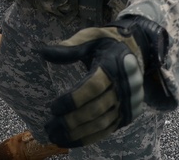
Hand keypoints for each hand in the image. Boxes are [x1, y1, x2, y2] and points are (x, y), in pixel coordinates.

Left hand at [39, 26, 144, 147]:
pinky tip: (72, 141)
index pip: (93, 87)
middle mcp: (125, 86)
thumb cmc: (106, 43)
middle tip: (50, 127)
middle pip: (96, 109)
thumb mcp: (90, 38)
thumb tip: (43, 52)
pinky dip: (90, 137)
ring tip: (56, 137)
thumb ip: (70, 47)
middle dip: (71, 121)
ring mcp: (128, 102)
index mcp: (114, 64)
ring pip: (102, 123)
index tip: (53, 108)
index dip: (73, 99)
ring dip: (78, 134)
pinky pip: (108, 130)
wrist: (135, 50)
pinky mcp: (128, 114)